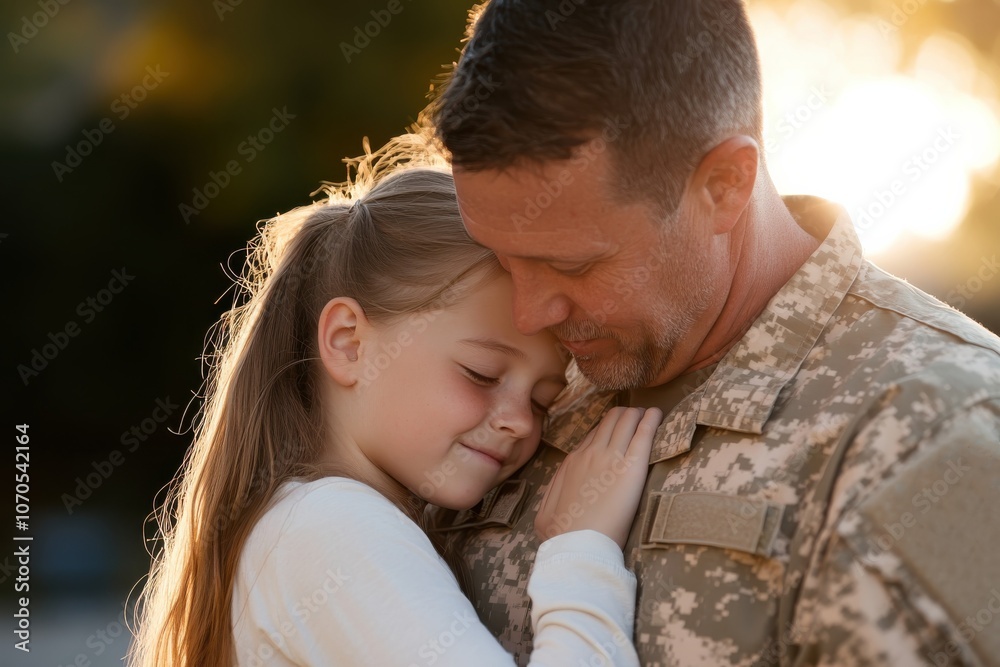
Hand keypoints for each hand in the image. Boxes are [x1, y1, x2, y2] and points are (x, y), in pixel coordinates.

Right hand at [535, 406, 661, 548]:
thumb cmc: (560, 534)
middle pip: (610, 422)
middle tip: (635, 416)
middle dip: (624, 415)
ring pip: (626, 422)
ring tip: (648, 414)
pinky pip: (643, 435)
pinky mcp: (632, 469)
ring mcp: (611, 458)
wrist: (577, 545)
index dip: (607, 429)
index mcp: (572, 462)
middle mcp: (591, 454)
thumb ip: (555, 490)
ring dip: (637, 415)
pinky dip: (650, 421)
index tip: (617, 430)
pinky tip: (656, 414)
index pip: (593, 436)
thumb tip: (562, 482)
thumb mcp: (545, 509)